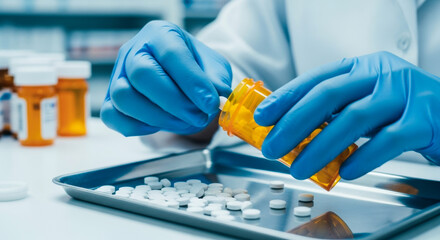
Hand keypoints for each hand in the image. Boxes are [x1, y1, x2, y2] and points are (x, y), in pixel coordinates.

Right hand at [101, 21, 231, 135]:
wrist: (178, 76)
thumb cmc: (195, 67)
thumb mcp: (214, 67)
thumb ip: (216, 80)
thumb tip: (215, 98)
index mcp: (161, 34)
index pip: (171, 54)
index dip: (192, 82)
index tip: (210, 103)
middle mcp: (134, 51)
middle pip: (142, 75)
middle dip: (175, 103)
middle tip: (200, 116)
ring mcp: (118, 75)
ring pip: (124, 97)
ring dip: (159, 117)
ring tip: (185, 122)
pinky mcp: (110, 100)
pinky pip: (113, 117)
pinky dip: (139, 127)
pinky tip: (162, 124)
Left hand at [254, 51, 439, 179]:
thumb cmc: (402, 109)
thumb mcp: (365, 99)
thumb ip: (335, 111)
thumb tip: (293, 131)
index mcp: (361, 68)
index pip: (315, 79)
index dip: (285, 98)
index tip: (262, 117)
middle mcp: (380, 74)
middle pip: (328, 95)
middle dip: (293, 124)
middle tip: (272, 147)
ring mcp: (404, 94)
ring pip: (353, 118)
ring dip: (320, 147)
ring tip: (299, 167)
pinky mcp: (424, 120)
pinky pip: (388, 140)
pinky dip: (363, 157)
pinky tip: (346, 172)